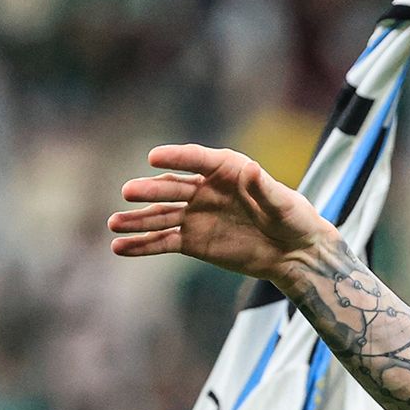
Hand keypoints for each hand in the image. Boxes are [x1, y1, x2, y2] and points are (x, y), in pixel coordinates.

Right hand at [109, 145, 335, 283]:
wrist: (295, 252)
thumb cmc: (294, 219)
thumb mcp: (284, 203)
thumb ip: (264, 188)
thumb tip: (252, 169)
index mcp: (226, 170)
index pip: (196, 160)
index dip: (176, 158)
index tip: (154, 157)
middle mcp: (204, 190)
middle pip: (172, 188)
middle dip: (150, 190)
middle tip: (128, 192)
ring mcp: (195, 215)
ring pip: (160, 216)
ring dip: (137, 220)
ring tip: (114, 223)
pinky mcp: (192, 241)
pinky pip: (163, 242)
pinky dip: (142, 245)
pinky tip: (119, 247)